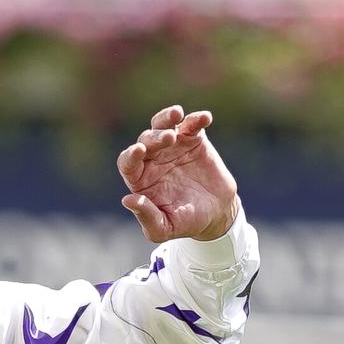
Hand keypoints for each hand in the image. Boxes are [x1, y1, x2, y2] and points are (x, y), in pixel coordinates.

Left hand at [116, 105, 239, 241]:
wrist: (216, 213)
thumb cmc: (185, 222)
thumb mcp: (165, 227)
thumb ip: (147, 216)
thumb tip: (127, 200)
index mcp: (140, 179)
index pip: (127, 162)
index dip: (131, 155)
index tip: (138, 150)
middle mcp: (152, 159)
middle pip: (145, 140)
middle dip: (154, 138)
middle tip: (168, 139)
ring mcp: (172, 147)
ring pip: (163, 125)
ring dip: (167, 118)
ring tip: (177, 115)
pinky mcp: (193, 140)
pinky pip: (192, 125)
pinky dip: (197, 119)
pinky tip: (204, 118)